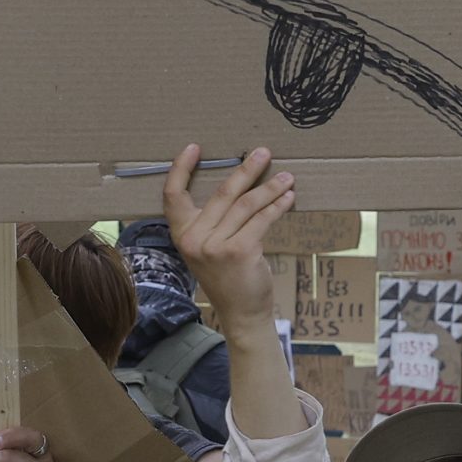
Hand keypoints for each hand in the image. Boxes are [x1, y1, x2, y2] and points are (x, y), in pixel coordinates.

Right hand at [159, 145, 294, 332]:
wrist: (241, 314)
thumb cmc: (228, 278)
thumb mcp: (208, 249)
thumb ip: (212, 222)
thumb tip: (238, 185)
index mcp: (182, 235)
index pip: (173, 195)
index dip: (180, 168)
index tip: (194, 147)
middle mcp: (194, 239)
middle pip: (222, 193)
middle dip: (246, 170)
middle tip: (263, 153)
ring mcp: (214, 246)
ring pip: (245, 204)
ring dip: (270, 187)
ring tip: (286, 177)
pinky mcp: (239, 251)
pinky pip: (261, 219)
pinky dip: (277, 206)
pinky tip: (288, 197)